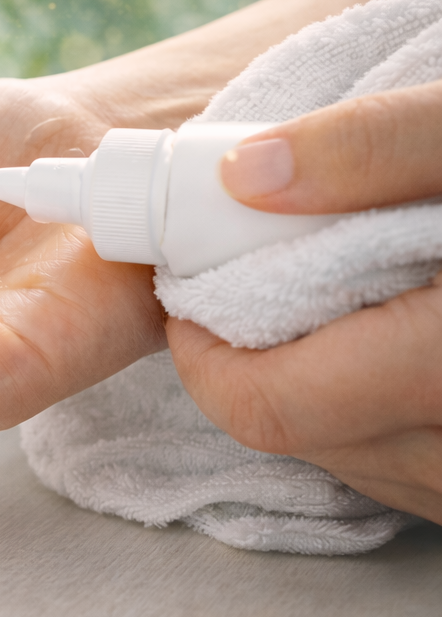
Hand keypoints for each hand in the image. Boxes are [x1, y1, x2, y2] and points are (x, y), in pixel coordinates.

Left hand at [172, 80, 441, 522]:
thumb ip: (378, 147)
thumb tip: (244, 173)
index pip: (273, 406)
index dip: (206, 353)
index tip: (197, 288)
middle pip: (309, 438)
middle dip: (261, 361)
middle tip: (263, 280)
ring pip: (363, 461)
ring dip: (327, 390)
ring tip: (351, 300)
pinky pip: (425, 470)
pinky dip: (390, 412)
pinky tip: (411, 343)